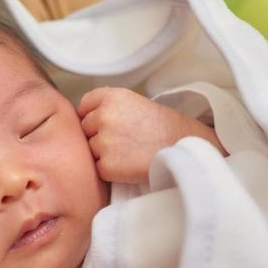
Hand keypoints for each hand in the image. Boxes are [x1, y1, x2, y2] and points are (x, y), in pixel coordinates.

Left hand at [77, 87, 226, 183]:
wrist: (185, 149)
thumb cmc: (164, 127)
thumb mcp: (136, 103)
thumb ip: (109, 106)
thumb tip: (83, 118)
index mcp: (112, 97)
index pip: (84, 105)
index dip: (91, 115)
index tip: (102, 123)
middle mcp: (104, 116)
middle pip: (85, 128)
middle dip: (98, 135)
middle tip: (124, 140)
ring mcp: (104, 142)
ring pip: (90, 150)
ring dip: (103, 153)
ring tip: (129, 152)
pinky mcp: (107, 166)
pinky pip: (99, 168)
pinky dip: (110, 170)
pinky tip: (130, 164)